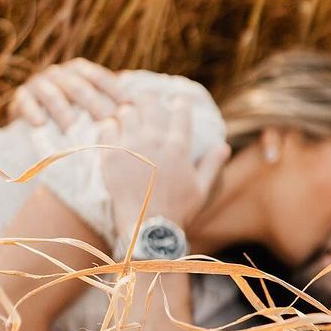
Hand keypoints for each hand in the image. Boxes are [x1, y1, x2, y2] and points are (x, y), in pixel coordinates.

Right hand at [10, 57, 123, 129]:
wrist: (34, 118)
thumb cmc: (72, 114)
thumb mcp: (91, 107)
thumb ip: (111, 105)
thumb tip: (145, 108)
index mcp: (80, 72)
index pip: (99, 77)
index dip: (115, 89)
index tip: (130, 106)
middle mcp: (60, 74)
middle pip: (78, 85)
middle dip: (93, 104)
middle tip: (106, 123)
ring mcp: (40, 84)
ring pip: (52, 93)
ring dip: (63, 111)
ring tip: (71, 130)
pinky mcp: (21, 97)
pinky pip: (26, 102)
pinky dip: (33, 112)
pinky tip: (40, 124)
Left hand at [102, 93, 230, 238]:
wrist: (147, 229)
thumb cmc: (178, 211)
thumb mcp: (201, 189)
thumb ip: (212, 164)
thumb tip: (224, 146)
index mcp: (178, 146)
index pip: (179, 109)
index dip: (178, 104)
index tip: (176, 105)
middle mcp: (154, 140)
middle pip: (149, 103)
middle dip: (148, 102)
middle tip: (146, 107)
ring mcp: (131, 146)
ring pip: (125, 112)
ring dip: (128, 115)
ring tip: (128, 123)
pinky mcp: (110, 155)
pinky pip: (106, 129)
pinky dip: (109, 129)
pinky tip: (114, 137)